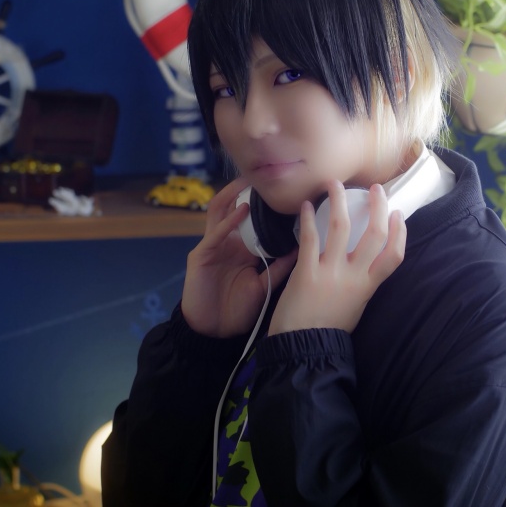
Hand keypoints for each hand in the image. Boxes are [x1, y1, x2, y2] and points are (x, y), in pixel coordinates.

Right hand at [181, 178, 296, 337]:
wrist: (213, 332)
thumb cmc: (237, 309)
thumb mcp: (265, 284)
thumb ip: (281, 265)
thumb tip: (304, 246)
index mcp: (243, 248)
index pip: (255, 219)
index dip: (268, 206)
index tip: (289, 192)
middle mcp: (228, 242)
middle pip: (235, 206)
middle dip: (247, 190)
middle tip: (267, 174)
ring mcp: (213, 246)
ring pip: (220, 211)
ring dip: (233, 194)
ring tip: (250, 181)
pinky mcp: (200, 255)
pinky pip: (215, 233)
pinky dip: (228, 220)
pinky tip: (241, 209)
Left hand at [269, 181, 406, 334]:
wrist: (302, 347)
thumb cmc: (329, 329)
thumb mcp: (356, 305)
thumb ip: (362, 282)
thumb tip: (364, 259)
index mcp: (369, 287)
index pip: (395, 256)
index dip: (400, 232)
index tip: (398, 214)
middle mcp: (354, 277)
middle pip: (374, 235)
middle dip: (377, 207)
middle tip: (374, 189)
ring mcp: (331, 273)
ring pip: (341, 228)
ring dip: (339, 202)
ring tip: (335, 184)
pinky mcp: (306, 272)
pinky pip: (310, 238)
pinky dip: (309, 219)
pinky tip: (307, 206)